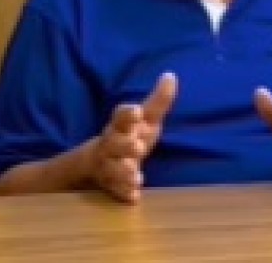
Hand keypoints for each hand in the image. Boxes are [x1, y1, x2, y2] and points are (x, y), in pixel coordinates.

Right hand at [87, 72, 176, 202]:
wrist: (100, 163)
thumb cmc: (130, 135)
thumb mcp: (146, 119)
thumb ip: (158, 101)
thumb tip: (171, 75)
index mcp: (120, 126)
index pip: (119, 117)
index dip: (126, 114)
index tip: (136, 111)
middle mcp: (111, 145)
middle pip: (113, 144)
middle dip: (124, 145)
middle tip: (138, 147)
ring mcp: (109, 167)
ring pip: (111, 170)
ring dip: (123, 172)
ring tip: (135, 174)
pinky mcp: (111, 187)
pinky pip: (115, 192)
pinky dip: (123, 194)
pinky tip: (134, 196)